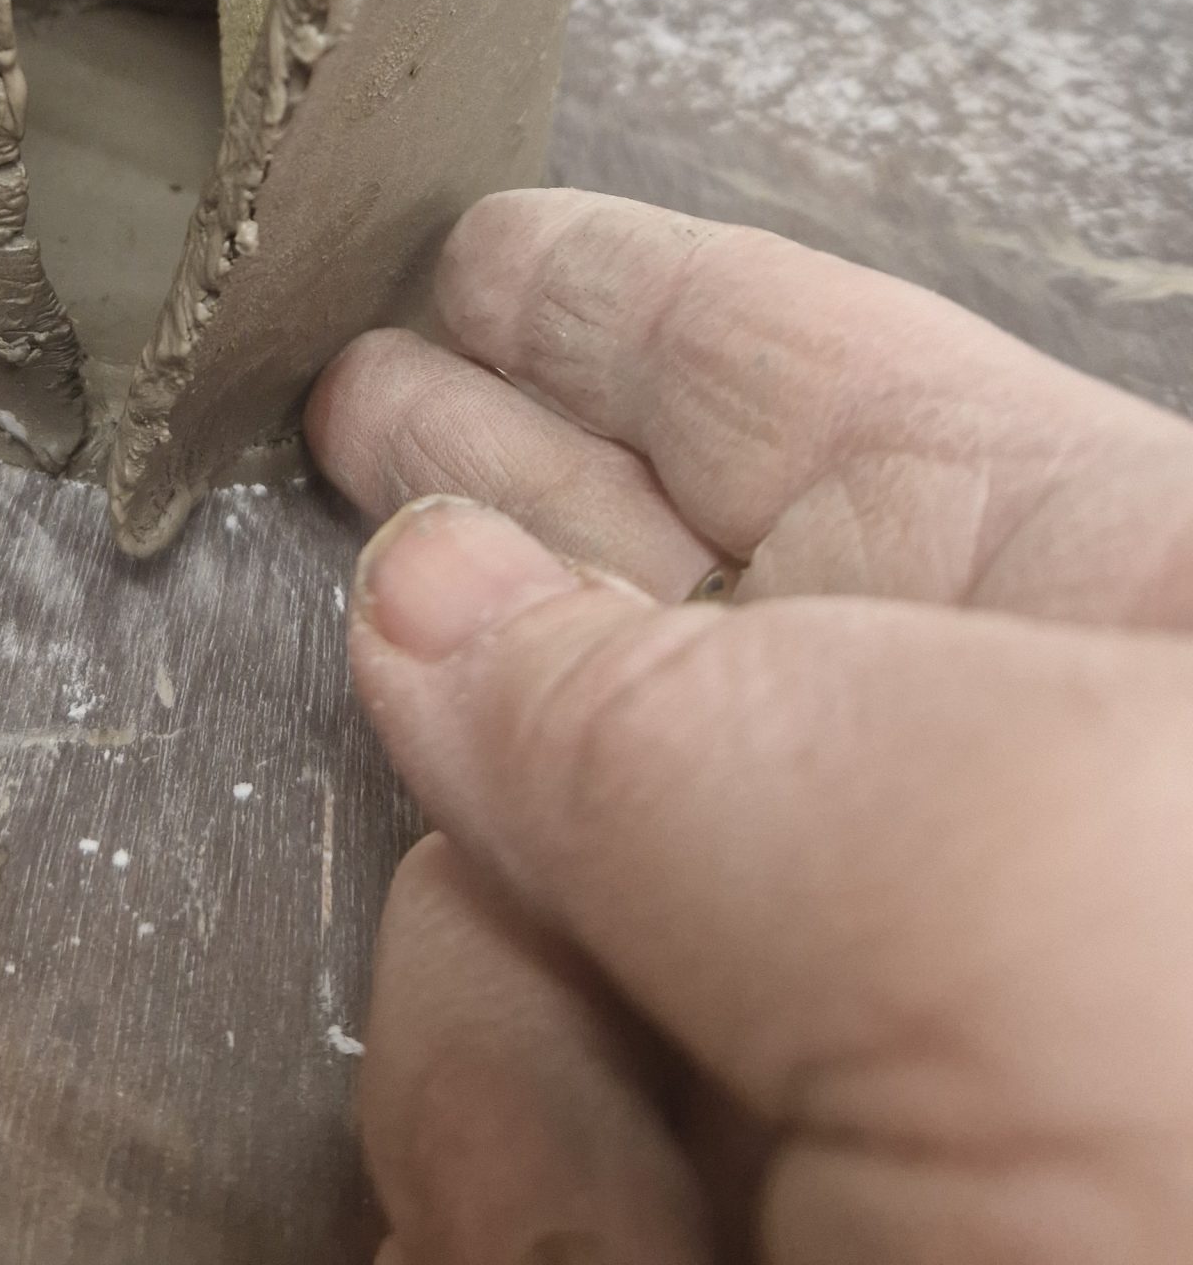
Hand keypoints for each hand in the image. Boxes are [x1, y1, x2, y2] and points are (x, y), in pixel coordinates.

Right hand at [308, 190, 1192, 1262]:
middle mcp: (930, 786)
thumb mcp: (992, 856)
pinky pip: (492, 1139)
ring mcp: (809, 1015)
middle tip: (341, 420)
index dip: (614, 302)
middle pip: (613, 602)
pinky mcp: (703, 1209)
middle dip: (480, 533)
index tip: (467, 254)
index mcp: (1080, 603)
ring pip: (503, 908)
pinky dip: (526, 1213)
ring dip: (519, 1052)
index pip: (787, 372)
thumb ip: (653, 708)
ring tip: (659, 1227)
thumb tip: (412, 597)